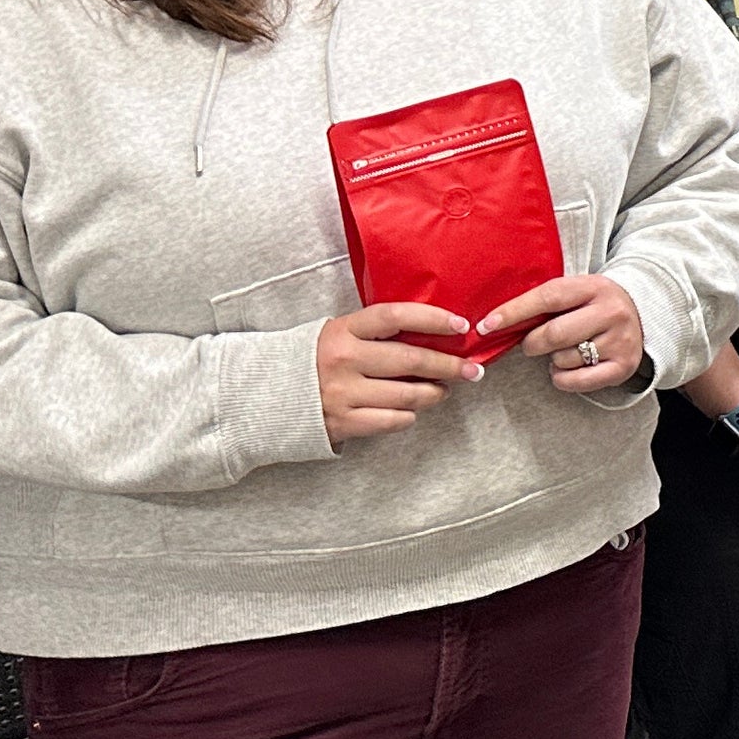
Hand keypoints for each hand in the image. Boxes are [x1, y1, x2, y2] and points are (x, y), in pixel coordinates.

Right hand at [317, 301, 476, 445]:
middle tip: (472, 369)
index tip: (461, 326)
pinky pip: (392, 420)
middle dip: (449, 365)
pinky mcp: (342, 422)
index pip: (396, 316)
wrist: (266, 395)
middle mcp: (343, 359)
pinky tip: (413, 410)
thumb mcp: (338, 335)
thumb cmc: (314, 360)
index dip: (433, 319)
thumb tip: (433, 335)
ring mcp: (342, 393)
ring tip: (443, 390)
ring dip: (435, 393)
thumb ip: (375, 332)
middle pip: (411, 360)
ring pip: (408, 394)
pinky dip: (409, 415)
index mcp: (343, 330)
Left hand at [488, 273, 649, 392]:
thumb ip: (544, 303)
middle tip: (531, 344)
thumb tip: (493, 323)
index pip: (548, 298)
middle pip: (553, 334)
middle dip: (531, 343)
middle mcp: (612, 312)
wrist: (644, 313)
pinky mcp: (623, 366)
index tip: (486, 325)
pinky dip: (562, 378)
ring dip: (553, 360)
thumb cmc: (594, 305)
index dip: (514, 312)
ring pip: (564, 359)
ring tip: (565, 351)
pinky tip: (568, 368)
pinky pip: (576, 381)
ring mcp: (620, 340)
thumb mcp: (577, 292)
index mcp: (594, 287)